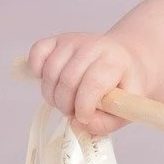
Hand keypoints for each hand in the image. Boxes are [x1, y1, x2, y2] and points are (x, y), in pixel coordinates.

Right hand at [28, 32, 145, 138]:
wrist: (125, 59)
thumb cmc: (124, 85)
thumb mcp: (125, 109)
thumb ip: (104, 123)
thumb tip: (78, 123)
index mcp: (115, 61)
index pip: (93, 83)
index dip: (84, 107)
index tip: (84, 118)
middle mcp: (93, 46)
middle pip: (67, 81)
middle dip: (66, 106)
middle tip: (73, 112)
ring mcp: (73, 41)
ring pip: (50, 72)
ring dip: (52, 95)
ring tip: (65, 101)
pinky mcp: (57, 40)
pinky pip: (37, 53)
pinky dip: (37, 71)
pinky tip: (52, 82)